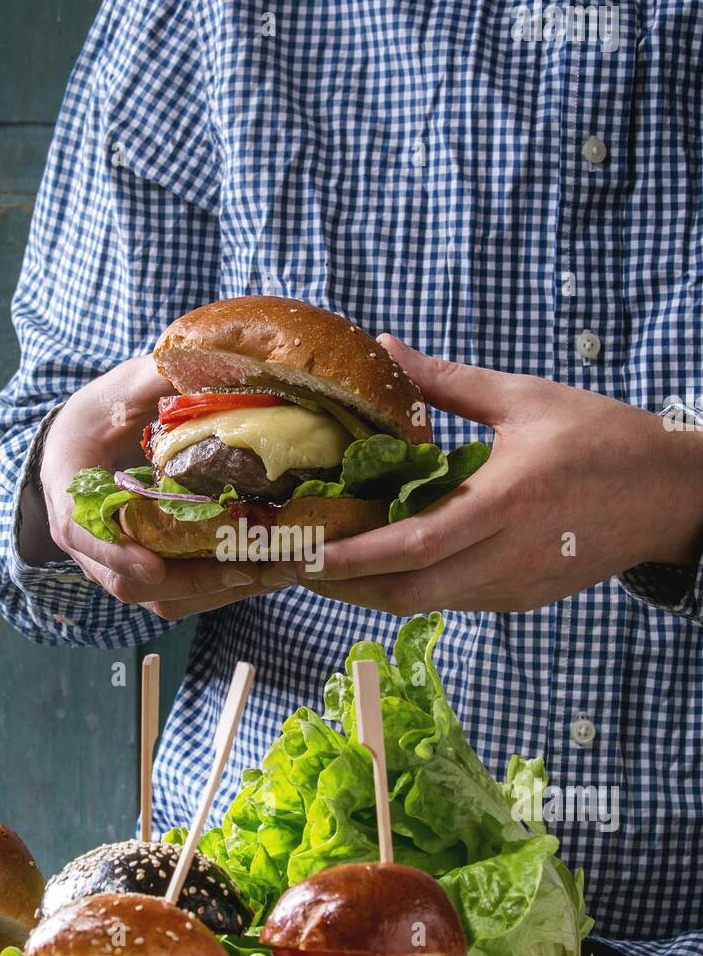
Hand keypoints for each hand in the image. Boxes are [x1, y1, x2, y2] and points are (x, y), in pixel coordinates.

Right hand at [38, 355, 262, 617]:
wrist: (79, 445)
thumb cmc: (98, 417)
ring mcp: (120, 562)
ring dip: (217, 591)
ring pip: (161, 598)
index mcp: (70, 494)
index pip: (83, 534)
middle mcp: (90, 542)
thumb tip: (207, 363)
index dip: (115, 554)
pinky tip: (267, 569)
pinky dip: (223, 587)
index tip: (153, 567)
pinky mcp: (150, 570)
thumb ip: (155, 380)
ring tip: (272, 572)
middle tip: (246, 567)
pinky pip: (183, 594)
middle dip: (192, 581)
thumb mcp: (119, 390)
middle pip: (129, 582)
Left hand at [300, 337, 702, 615]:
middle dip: (343, 587)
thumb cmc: (602, 437)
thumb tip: (384, 350)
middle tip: (291, 565)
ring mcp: (516, 587)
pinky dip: (408, 588)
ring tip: (322, 566)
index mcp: (508, 500)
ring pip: (425, 605)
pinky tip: (380, 566)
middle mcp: (509, 556)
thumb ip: (446, 381)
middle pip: (408, 594)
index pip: (416, 545)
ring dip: (369, 591)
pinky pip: (452, 601)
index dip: (353, 556)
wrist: (672, 494)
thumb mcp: (524, 397)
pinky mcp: (522, 599)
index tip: (302, 550)